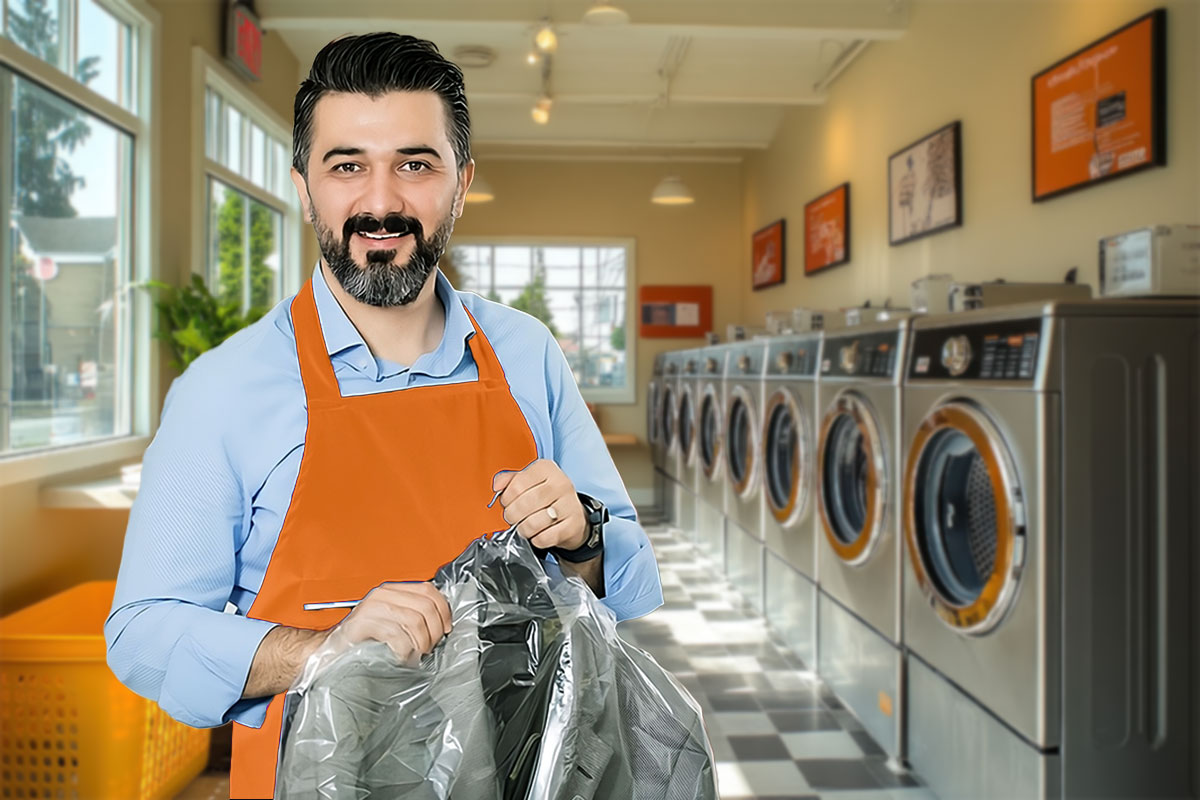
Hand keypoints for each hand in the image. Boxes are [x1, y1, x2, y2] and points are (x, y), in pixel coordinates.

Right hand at [327, 581, 451, 663]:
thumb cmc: (361, 640)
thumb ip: (411, 615)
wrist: (328, 651)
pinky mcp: (363, 624)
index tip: (446, 629)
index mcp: (391, 590)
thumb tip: (442, 623)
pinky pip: (397, 636)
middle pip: (425, 606)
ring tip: (415, 654)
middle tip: (429, 647)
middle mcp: (382, 594)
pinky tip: (402, 658)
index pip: (428, 590)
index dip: (443, 610)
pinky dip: (405, 651)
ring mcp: (372, 607)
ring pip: (415, 621)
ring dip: (421, 643)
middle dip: (435, 631)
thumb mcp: (390, 621)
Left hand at [492, 459, 585, 550]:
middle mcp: (560, 484)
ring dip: (523, 529)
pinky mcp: (573, 526)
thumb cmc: (548, 497)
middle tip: (512, 518)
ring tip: (524, 526)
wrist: (574, 515)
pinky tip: (538, 534)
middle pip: (524, 504)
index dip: (506, 498)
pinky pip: (544, 538)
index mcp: (546, 469)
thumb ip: (510, 481)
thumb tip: (497, 485)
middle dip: (512, 515)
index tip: (506, 503)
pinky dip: (536, 540)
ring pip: (533, 523)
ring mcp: (569, 505)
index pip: (517, 484)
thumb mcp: (529, 482)